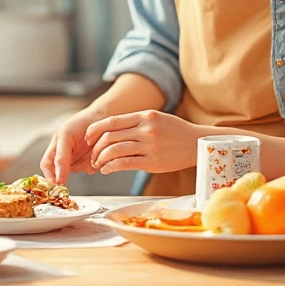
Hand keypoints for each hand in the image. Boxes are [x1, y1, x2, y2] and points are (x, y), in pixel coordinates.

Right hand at [40, 106, 110, 184]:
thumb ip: (61, 156)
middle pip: (62, 172)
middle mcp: (65, 157)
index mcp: (55, 149)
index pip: (47, 166)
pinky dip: (93, 164)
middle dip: (69, 172)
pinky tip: (96, 153)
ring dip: (83, 165)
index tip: (56, 183)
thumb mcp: (65, 136)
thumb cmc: (80, 122)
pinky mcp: (91, 162)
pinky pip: (90, 169)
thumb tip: (58, 177)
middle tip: (75, 168)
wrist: (101, 117)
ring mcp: (78, 160)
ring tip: (89, 150)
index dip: (49, 176)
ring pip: (78, 170)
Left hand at [85, 110, 202, 174]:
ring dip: (101, 158)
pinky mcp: (153, 162)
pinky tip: (107, 169)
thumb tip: (111, 131)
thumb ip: (135, 123)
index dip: (95, 129)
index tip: (87, 136)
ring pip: (114, 151)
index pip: (112, 121)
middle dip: (96, 147)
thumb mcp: (156, 119)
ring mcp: (149, 146)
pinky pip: (125, 164)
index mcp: (145, 116)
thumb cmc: (175, 131)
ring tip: (98, 164)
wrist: (198, 144)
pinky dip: (111, 167)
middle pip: (110, 137)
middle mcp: (146, 129)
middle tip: (92, 155)